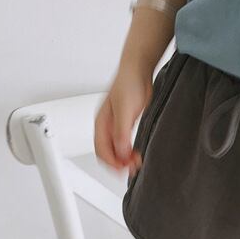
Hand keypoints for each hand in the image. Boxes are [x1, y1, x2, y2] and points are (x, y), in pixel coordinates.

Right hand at [94, 63, 152, 177]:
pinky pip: (122, 145)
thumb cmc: (129, 84)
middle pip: (106, 154)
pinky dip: (128, 153)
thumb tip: (121, 152)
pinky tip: (136, 154)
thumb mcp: (125, 110)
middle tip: (133, 168)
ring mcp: (115, 126)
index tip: (125, 168)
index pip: (101, 151)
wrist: (138, 70)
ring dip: (123, 160)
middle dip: (117, 164)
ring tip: (136, 163)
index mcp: (101, 123)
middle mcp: (106, 127)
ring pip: (114, 151)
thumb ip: (121, 132)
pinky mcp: (125, 125)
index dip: (112, 163)